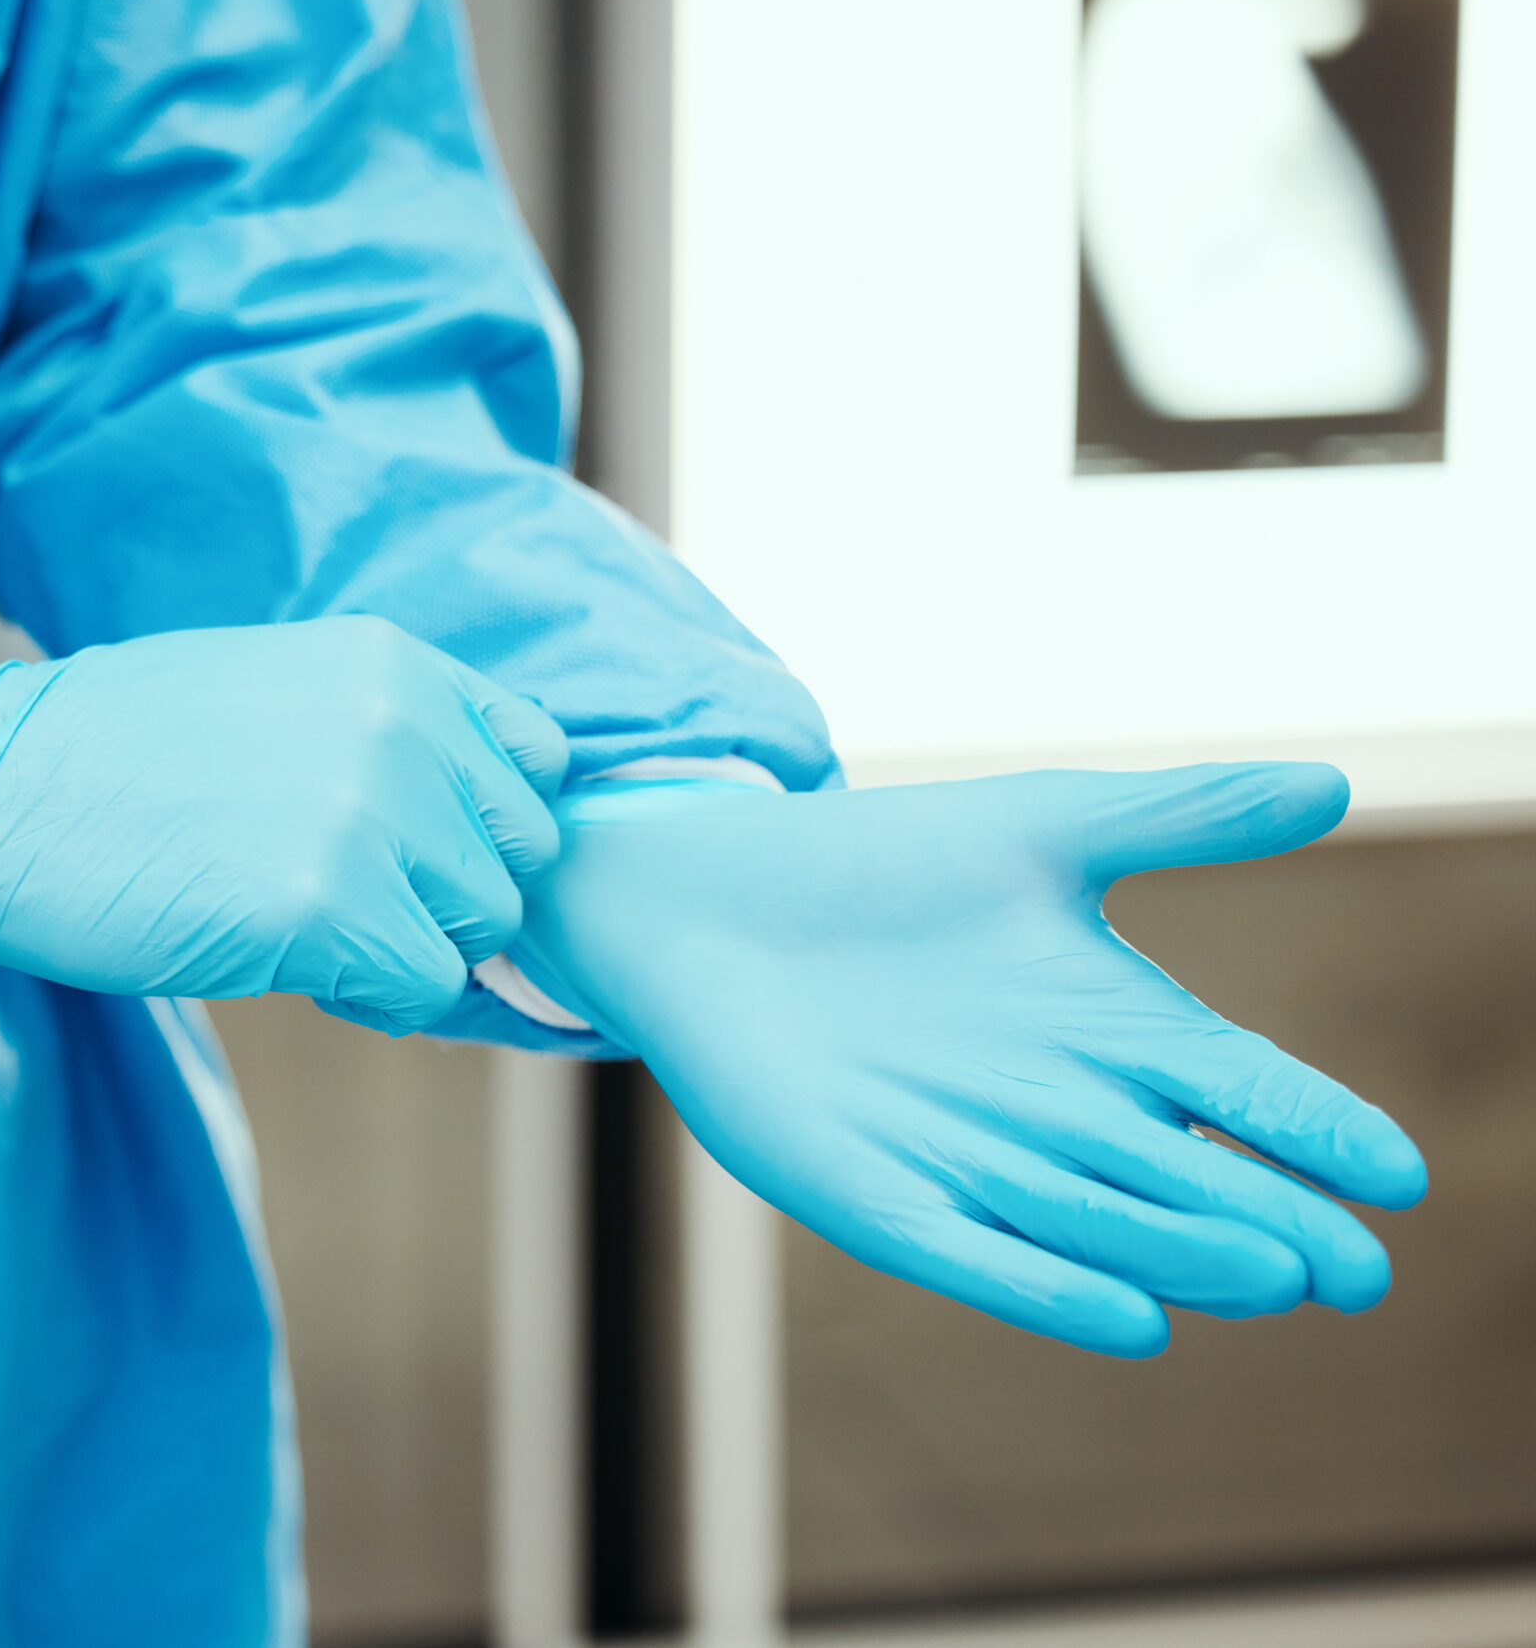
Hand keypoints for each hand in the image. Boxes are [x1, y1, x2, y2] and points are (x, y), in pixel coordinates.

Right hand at [0, 616, 567, 1034]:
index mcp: (393, 663)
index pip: (536, 759)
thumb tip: (470, 828)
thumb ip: (384, 735)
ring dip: (412, 947)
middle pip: (521, 852)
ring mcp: (372, 815)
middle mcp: (403, 726)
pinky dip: (373, 997)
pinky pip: (423, 987)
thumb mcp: (274, 688)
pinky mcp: (330, 906)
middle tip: (358, 904)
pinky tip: (291, 963)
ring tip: (311, 930)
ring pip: (481, 927)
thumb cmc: (109, 754)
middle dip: (454, 893)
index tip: (423, 851)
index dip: (485, 822)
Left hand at [515, 764, 1427, 1356]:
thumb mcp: (1036, 828)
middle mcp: (1056, 1114)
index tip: (1396, 1172)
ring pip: (1102, 1224)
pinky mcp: (877, 1199)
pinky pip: (978, 1257)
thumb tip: (1334, 781)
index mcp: (1112, 1031)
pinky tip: (1130, 1322)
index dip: (1317, 1132)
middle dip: (1276, 1224)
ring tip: (1270, 1275)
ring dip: (1184, 1254)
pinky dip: (1051, 1287)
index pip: (1243, 1092)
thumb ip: (1179, 814)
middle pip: (1191, 1183)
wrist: (707, 897)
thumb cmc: (878, 866)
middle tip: (1360, 1272)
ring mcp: (969, 1163)